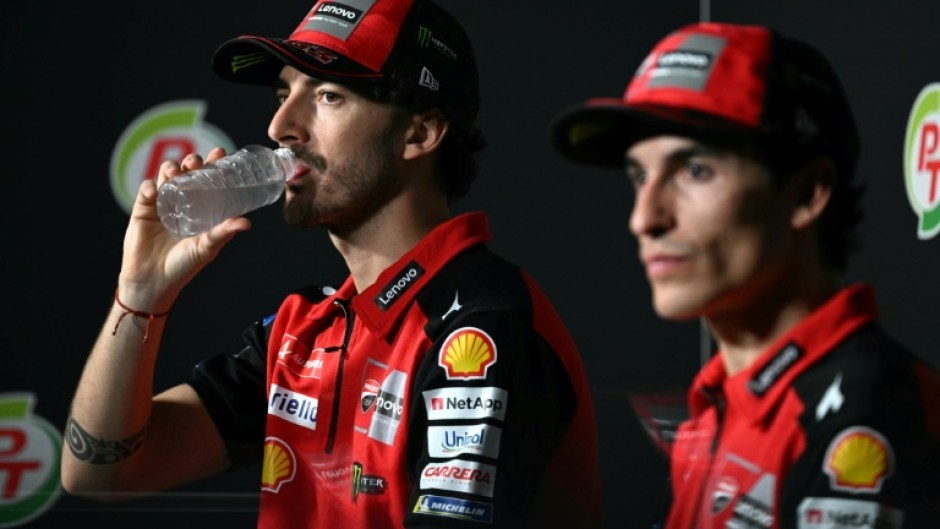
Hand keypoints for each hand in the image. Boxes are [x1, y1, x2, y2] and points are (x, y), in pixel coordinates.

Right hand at [116, 147, 251, 312]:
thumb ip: (224, 233)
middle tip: (195, 162)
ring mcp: (162, 204)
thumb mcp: (207, 247)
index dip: (213, 164)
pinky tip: (154, 191)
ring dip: (171, 169)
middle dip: (191, 163)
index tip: (220, 152)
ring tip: (176, 172)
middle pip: (187, 173)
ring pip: (166, 176)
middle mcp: (183, 202)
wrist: (154, 281)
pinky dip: (149, 187)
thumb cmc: (184, 266)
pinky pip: (145, 191)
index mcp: (201, 208)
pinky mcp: (142, 210)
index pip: (208, 180)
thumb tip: (246, 222)